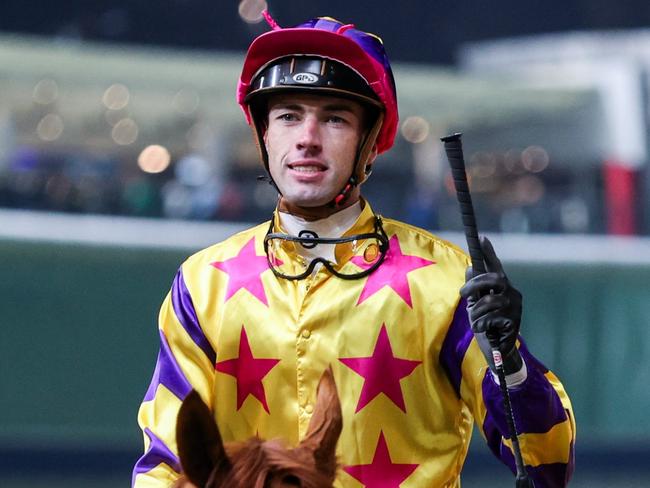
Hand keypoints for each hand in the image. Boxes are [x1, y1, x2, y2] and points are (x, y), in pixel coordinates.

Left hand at [459, 236, 522, 374]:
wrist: (497, 349)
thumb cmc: (486, 324)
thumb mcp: (475, 305)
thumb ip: (474, 288)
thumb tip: (471, 267)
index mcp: (502, 287)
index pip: (496, 267)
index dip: (489, 253)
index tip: (481, 237)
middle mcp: (512, 293)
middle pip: (495, 279)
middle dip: (475, 284)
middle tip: (463, 293)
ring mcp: (515, 306)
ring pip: (490, 301)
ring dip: (477, 312)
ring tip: (476, 321)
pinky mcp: (515, 321)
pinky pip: (491, 317)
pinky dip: (481, 324)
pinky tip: (483, 329)